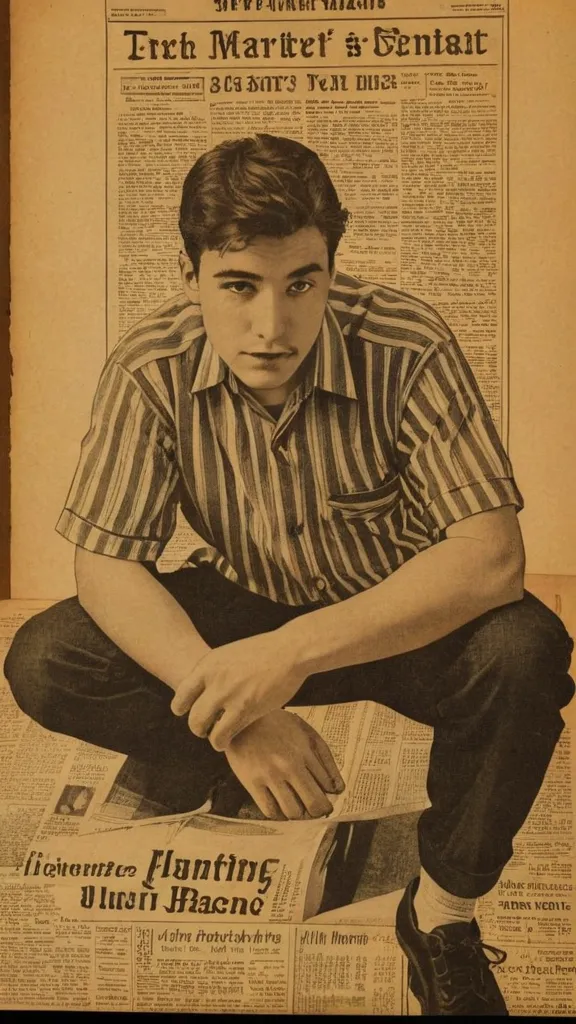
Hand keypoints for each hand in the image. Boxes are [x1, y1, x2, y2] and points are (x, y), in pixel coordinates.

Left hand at [170, 630, 305, 749]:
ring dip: (209, 736)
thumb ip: (214, 672)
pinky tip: (229, 739)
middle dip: (197, 726)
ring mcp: (229, 695)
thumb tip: (203, 690)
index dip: (182, 707)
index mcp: (208, 665)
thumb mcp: (230, 655)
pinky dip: (222, 741)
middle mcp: (214, 680)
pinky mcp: (246, 709)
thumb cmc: (264, 652)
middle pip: (191, 715)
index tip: (189, 712)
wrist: (290, 650)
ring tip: (218, 737)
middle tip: (206, 728)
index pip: (181, 694)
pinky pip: (223, 735)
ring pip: (202, 727)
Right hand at [224, 709, 344, 819]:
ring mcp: (269, 775)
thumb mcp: (306, 731)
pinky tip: (280, 807)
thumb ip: (325, 756)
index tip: (327, 797)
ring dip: (299, 814)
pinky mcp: (251, 782)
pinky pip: (270, 811)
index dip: (330, 795)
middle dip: (320, 811)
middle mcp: (289, 765)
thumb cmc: (278, 724)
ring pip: (293, 811)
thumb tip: (338, 788)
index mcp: (304, 751)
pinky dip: (279, 815)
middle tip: (317, 811)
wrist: (242, 718)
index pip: (328, 785)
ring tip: (298, 808)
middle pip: (313, 804)